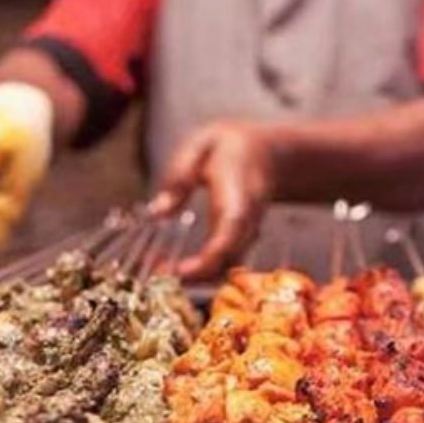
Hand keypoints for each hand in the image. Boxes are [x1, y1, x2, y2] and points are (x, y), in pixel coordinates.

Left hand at [149, 121, 274, 278]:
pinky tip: (168, 263)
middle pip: (228, 261)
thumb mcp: (202, 146)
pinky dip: (196, 271)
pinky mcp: (238, 243)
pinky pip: (221, 265)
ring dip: (192, 277)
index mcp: (239, 196)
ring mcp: (245, 236)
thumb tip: (158, 211)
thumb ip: (180, 174)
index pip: (230, 233)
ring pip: (224, 269)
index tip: (180, 270)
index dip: (209, 257)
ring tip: (155, 267)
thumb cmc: (231, 147)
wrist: (268, 155)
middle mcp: (247, 223)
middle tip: (155, 273)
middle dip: (193, 276)